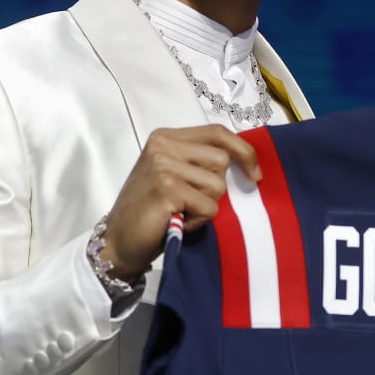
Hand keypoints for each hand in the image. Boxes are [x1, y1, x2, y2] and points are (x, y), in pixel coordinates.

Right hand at [100, 126, 260, 280]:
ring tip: (182, 213)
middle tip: (191, 202)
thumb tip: (246, 163)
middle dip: (216, 188)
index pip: (217, 132)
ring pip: (218, 185)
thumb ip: (198, 161)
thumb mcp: (172, 174)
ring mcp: (163, 165)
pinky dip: (199, 221)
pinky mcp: (168, 189)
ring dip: (206, 207)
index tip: (255, 174)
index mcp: (166, 137)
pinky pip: (209, 207)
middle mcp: (163, 146)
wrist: (118, 241)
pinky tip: (179, 222)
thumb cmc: (151, 211)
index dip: (243, 151)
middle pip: (222, 160)